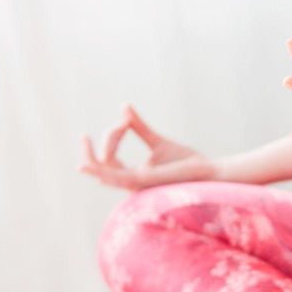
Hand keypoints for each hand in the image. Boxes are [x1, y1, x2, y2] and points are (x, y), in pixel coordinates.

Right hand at [79, 104, 215, 189]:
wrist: (208, 171)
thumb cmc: (186, 162)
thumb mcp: (158, 141)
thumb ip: (139, 127)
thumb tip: (123, 107)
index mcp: (134, 176)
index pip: (109, 161)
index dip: (110, 138)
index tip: (125, 120)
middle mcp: (133, 183)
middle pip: (101, 169)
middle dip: (91, 152)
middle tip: (83, 136)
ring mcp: (139, 184)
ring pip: (106, 173)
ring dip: (95, 156)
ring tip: (85, 140)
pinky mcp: (147, 181)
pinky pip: (120, 178)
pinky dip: (104, 171)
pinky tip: (91, 167)